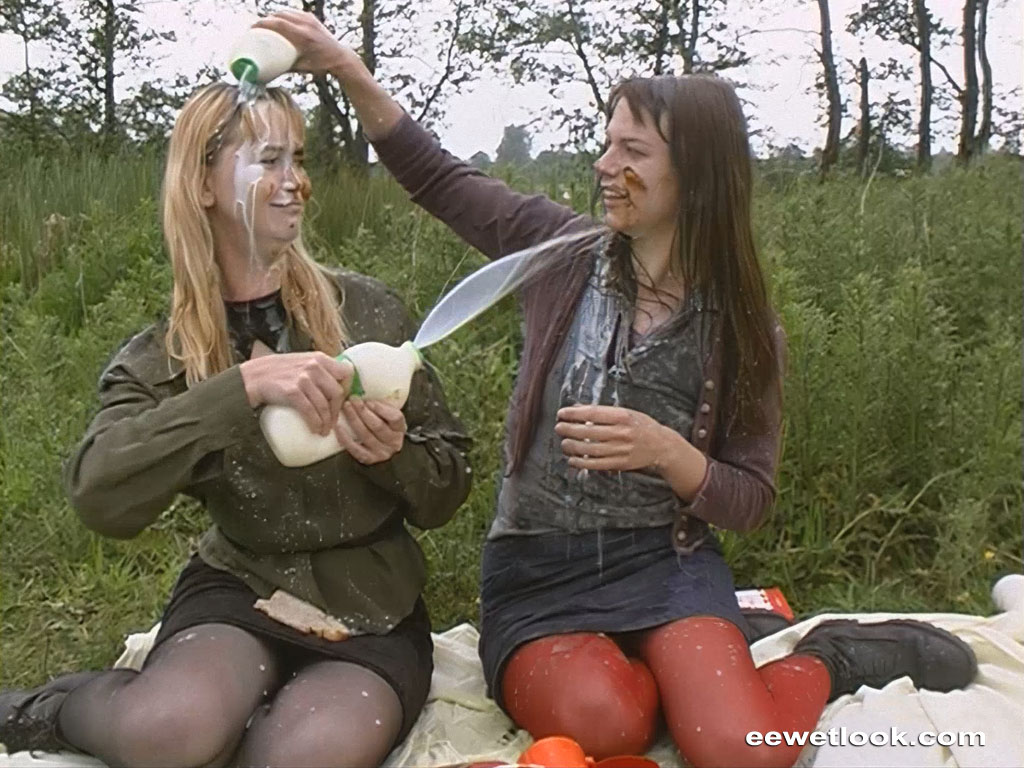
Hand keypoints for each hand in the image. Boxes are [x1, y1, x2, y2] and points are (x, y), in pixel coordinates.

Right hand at [240, 351, 353, 435]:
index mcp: (320, 358)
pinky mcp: (292, 392)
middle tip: (332, 421)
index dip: (348, 388)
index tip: (343, 401)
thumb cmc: (279, 371)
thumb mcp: (303, 362)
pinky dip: (315, 423)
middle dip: (336, 411)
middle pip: (337, 392)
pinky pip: (310, 412)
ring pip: (325, 405)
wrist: (253, 377)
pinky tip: (315, 429)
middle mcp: (314, 367)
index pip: (346, 373)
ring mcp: (303, 379)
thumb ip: (319, 369)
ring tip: (324, 430)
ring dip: (326, 422)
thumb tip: (338, 384)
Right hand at [253, 11, 359, 77]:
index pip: (278, 23)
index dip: (262, 24)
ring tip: (267, 24)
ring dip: (275, 16)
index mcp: (303, 36)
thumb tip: (268, 73)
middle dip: (266, 19)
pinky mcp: (312, 18)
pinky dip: (285, 15)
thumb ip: (285, 68)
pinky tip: (280, 20)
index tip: (252, 28)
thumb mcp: (302, 68)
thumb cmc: (322, 65)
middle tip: (257, 28)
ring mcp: (310, 19)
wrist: (341, 58)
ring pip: (286, 12)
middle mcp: (306, 24)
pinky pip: (294, 13)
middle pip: (279, 15)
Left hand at [334, 399, 406, 464]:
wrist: (380, 445)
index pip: (395, 418)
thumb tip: (363, 394)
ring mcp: (381, 453)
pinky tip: (338, 427)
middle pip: (378, 426)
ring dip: (354, 419)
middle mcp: (393, 442)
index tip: (369, 401)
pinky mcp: (368, 459)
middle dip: (363, 411)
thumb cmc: (382, 424)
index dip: (382, 409)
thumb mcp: (387, 414)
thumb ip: (380, 405)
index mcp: (400, 428)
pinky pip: (355, 449)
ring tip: (346, 408)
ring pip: (365, 435)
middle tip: (353, 400)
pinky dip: (345, 438)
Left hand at [555, 404, 677, 472]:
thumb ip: (602, 411)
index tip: (561, 413)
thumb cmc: (641, 425)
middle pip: (588, 432)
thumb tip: (576, 408)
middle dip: (569, 429)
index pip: (592, 414)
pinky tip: (572, 459)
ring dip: (572, 447)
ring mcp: (621, 450)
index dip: (574, 414)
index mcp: (622, 416)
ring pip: (590, 449)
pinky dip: (582, 463)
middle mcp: (621, 433)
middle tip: (558, 428)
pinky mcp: (621, 464)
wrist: (662, 446)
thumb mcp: (625, 412)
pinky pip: (597, 464)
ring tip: (563, 443)